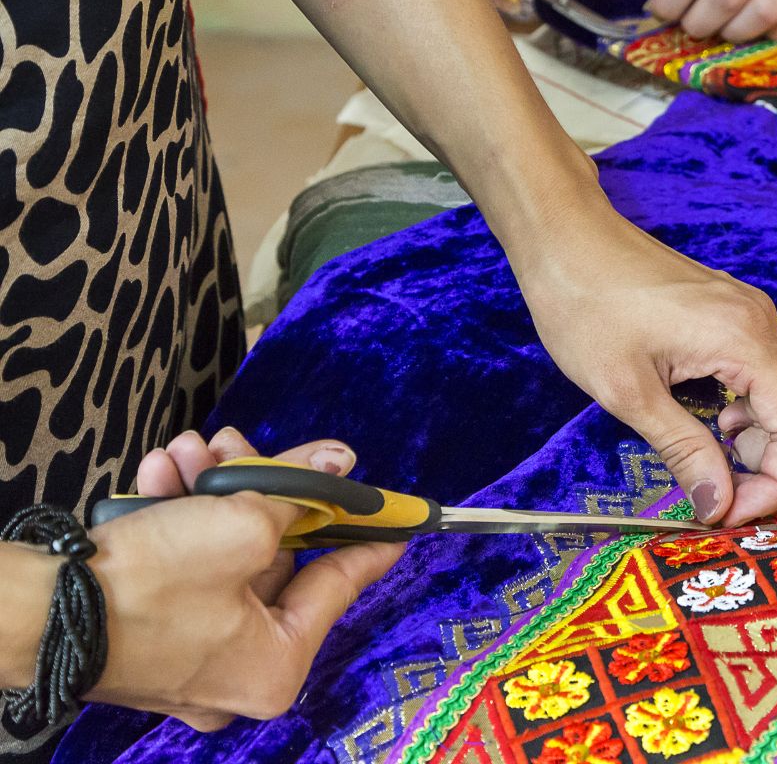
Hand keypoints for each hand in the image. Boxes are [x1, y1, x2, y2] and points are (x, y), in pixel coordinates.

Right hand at [86, 430, 400, 729]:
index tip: (396, 514)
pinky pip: (181, 566)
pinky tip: (159, 475)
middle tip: (248, 447)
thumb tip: (338, 464)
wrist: (39, 610)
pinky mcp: (147, 632)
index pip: (340, 584)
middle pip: (275, 558)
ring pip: (222, 552)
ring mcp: (189, 655)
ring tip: (190, 452)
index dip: (367, 535)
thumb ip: (296, 491)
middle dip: (258, 490)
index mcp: (276, 665)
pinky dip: (174, 516)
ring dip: (208, 491)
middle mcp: (235, 671)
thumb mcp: (242, 525)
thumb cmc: (149, 585)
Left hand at [515, 206, 776, 527]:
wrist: (565, 236)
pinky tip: (710, 424)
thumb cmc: (586, 304)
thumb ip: (683, 450)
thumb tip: (717, 506)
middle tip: (723, 500)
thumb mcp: (629, 391)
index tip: (727, 514)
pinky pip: (768, 378)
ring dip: (763, 444)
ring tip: (711, 464)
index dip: (775, 486)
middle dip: (775, 471)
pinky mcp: (736, 317)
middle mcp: (764, 326)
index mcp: (746, 341)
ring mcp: (753, 317)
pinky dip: (751, 415)